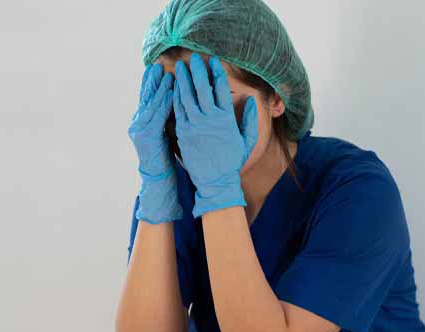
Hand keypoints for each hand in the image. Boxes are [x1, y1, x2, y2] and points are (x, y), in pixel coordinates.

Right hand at [128, 63, 182, 222]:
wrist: (159, 178)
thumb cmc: (165, 155)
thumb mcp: (162, 132)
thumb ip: (163, 116)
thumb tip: (172, 98)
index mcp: (142, 121)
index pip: (146, 97)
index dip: (150, 82)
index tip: (156, 67)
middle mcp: (138, 123)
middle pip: (145, 97)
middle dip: (152, 81)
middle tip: (158, 65)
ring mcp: (141, 130)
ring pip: (151, 104)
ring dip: (159, 88)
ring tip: (166, 74)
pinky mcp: (148, 137)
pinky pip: (158, 116)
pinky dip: (164, 102)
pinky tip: (170, 92)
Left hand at [173, 53, 258, 217]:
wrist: (215, 181)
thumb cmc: (232, 161)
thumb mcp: (246, 140)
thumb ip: (249, 119)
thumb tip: (251, 100)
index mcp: (226, 118)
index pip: (221, 88)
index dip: (216, 73)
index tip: (213, 61)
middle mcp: (210, 119)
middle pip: (202, 87)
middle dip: (198, 70)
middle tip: (194, 58)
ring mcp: (195, 125)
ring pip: (187, 96)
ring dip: (184, 80)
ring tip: (180, 67)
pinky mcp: (183, 132)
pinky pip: (178, 110)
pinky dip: (175, 96)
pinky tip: (173, 87)